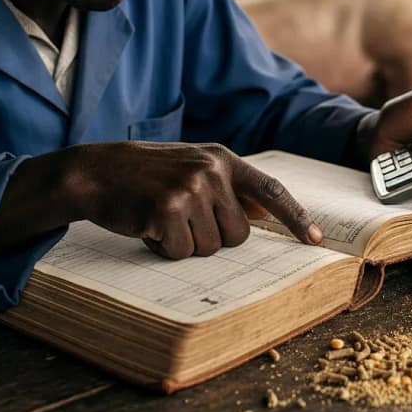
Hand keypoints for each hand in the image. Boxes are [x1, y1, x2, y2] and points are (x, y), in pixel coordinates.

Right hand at [63, 142, 320, 258]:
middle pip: (238, 235)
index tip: (315, 239)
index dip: (295, 217)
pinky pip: (181, 252)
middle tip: (181, 219)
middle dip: (211, 238)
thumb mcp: (193, 170)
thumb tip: (266, 213)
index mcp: (222, 159)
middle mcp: (212, 170)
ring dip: (185, 243)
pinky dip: (163, 249)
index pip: (271, 191)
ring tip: (162, 219)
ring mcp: (190, 188)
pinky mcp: (168, 208)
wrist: (95, 172)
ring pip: (210, 247)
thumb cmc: (147, 177)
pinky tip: (148, 226)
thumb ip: (229, 189)